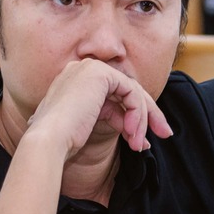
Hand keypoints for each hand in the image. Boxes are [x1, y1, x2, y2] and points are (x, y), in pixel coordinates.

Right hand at [24, 59, 171, 157]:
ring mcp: (90, 69)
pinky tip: (133, 133)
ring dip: (141, 120)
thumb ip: (110, 118)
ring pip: (132, 92)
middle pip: (127, 90)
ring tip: (139, 145)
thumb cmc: (60, 143)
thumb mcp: (87, 127)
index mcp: (75, 81)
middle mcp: (81, 69)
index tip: (143, 141)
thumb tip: (136, 128)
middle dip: (148, 114)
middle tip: (165, 134)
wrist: (48, 142)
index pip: (115, 94)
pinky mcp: (100, 74)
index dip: (133, 116)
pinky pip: (132, 92)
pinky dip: (138, 114)